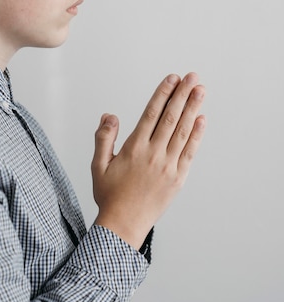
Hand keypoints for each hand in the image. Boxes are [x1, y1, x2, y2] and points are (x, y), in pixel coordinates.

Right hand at [92, 73, 205, 249]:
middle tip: (192, 76)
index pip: (151, 114)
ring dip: (193, 109)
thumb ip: (104, 138)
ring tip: (200, 90)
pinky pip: (189, 152)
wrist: (123, 225)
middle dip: (182, 94)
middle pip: (171, 118)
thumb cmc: (110, 196)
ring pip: (183, 131)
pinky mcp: (177, 178)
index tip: (172, 79)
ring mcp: (167, 166)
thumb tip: (109, 115)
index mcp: (133, 149)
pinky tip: (202, 119)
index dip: (162, 94)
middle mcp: (153, 154)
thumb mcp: (98, 165)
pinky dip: (197, 135)